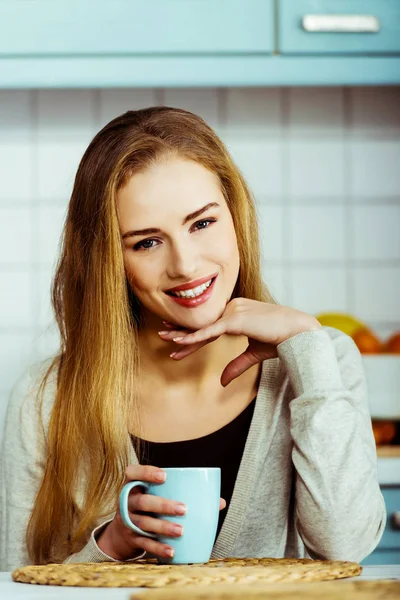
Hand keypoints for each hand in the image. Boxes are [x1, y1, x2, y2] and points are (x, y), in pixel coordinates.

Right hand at [96, 465, 225, 560]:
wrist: (122, 532)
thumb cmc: (149, 506)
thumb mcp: (156, 495)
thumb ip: (182, 493)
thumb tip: (219, 502)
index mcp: (133, 485)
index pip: (132, 472)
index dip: (146, 472)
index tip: (165, 475)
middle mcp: (126, 501)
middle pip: (142, 501)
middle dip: (163, 505)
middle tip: (184, 509)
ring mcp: (126, 521)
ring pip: (144, 523)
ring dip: (163, 527)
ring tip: (181, 531)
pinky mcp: (131, 539)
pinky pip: (144, 544)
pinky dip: (158, 548)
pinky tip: (172, 551)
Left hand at [159, 298, 320, 386]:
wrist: (298, 333)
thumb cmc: (281, 340)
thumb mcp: (254, 354)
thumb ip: (237, 365)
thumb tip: (222, 382)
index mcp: (237, 312)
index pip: (211, 326)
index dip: (194, 335)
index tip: (178, 341)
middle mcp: (233, 307)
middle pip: (204, 325)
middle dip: (183, 332)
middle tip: (164, 335)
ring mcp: (233, 311)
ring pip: (204, 327)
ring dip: (184, 335)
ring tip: (166, 340)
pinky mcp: (235, 319)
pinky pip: (210, 330)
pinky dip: (194, 337)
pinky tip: (180, 342)